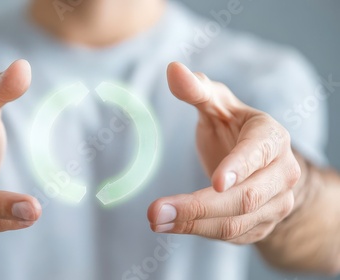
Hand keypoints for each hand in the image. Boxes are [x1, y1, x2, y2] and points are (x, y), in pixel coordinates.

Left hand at [147, 62, 301, 243]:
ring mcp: (274, 204)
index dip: (240, 166)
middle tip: (156, 210)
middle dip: (198, 206)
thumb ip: (197, 91)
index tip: (217, 180)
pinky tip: (168, 226)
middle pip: (245, 197)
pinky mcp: (259, 226)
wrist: (263, 165)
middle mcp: (281, 173)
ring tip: (154, 220)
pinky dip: (197, 231)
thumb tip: (173, 68)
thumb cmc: (235, 129)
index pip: (260, 152)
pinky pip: (229, 235)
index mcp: (272, 137)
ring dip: (192, 224)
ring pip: (235, 222)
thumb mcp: (218, 105)